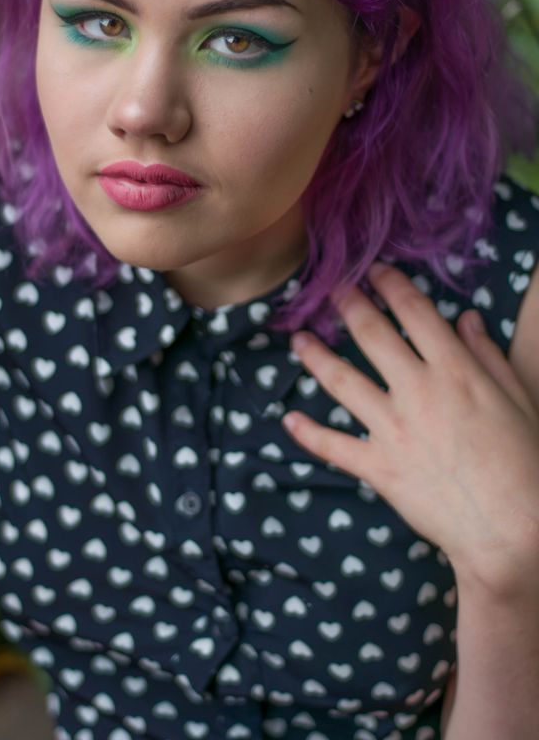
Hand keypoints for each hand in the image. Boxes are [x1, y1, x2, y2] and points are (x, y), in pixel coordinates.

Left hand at [282, 262, 538, 597]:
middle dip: (349, 306)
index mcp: (456, 371)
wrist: (512, 530)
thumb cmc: (525, 465)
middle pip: (372, 335)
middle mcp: (418, 391)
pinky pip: (333, 445)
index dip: (392, 285)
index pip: (416, 313)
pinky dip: (308, 433)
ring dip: (315, 356)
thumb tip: (466, 319)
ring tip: (298, 339)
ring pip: (341, 381)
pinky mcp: (378, 467)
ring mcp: (392, 429)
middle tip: (333, 290)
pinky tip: (288, 419)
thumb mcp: (519, 399)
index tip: (375, 271)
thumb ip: (488, 355)